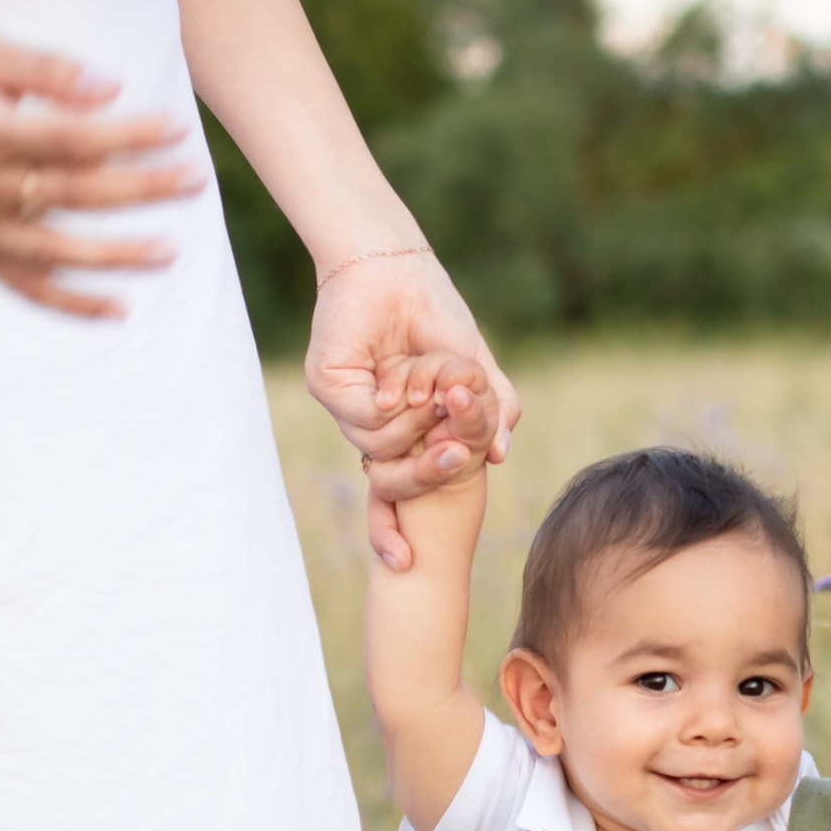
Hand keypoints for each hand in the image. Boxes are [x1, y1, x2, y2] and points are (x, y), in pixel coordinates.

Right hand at [0, 40, 203, 317]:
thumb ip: (47, 69)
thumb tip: (113, 90)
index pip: (74, 140)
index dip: (129, 135)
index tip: (176, 127)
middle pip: (77, 194)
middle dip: (143, 188)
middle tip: (197, 180)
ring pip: (59, 251)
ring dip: (119, 256)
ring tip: (171, 252)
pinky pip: (28, 288)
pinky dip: (72, 304)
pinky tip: (120, 310)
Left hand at [303, 251, 520, 570]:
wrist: (399, 267)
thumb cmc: (435, 311)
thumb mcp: (475, 369)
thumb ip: (491, 410)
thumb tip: (501, 455)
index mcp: (399, 428)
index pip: (392, 491)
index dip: (392, 528)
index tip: (405, 562)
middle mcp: (368, 424)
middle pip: (386, 483)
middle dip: (427, 476)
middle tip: (461, 457)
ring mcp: (346, 406)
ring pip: (380, 453)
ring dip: (418, 425)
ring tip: (435, 385)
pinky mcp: (328, 385)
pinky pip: (367, 426)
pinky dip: (396, 412)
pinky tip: (406, 385)